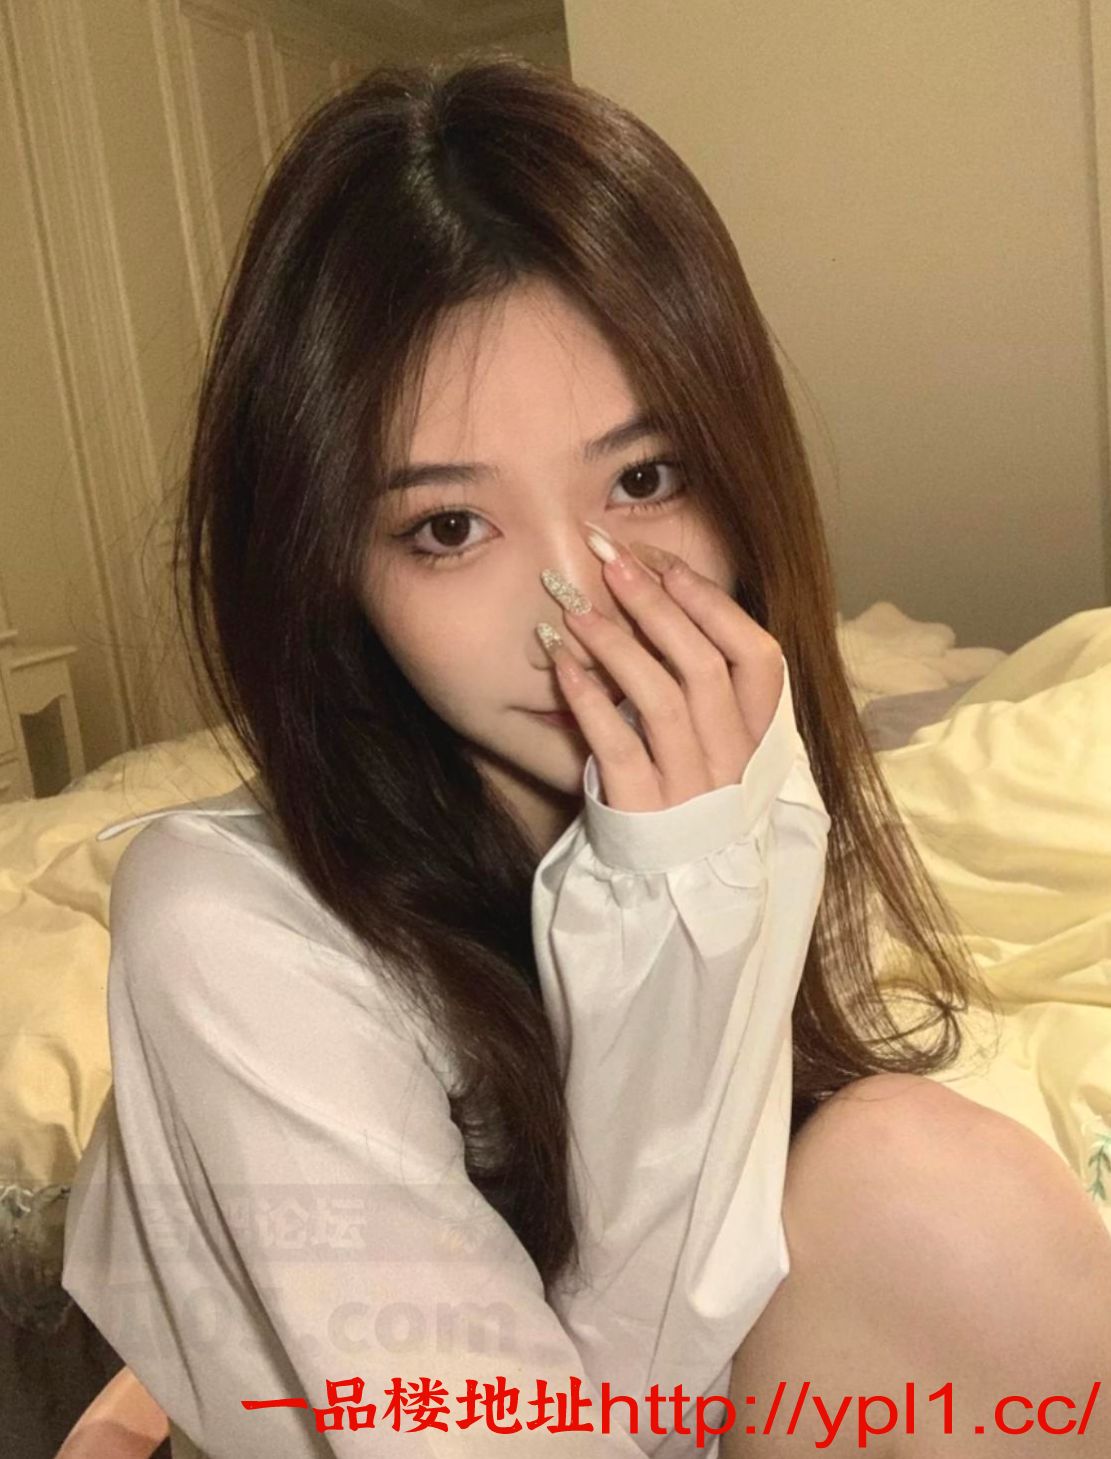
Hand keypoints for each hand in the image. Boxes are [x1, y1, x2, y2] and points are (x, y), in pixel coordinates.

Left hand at [538, 533, 785, 812]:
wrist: (667, 896)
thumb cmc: (685, 803)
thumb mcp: (714, 747)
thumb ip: (704, 689)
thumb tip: (660, 598)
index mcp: (759, 740)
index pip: (759, 655)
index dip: (711, 601)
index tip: (663, 563)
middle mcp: (733, 762)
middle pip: (704, 665)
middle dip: (655, 603)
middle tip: (611, 562)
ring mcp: (690, 790)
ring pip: (661, 698)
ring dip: (616, 643)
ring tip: (576, 607)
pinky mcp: (643, 813)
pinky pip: (615, 745)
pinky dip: (586, 698)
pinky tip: (561, 663)